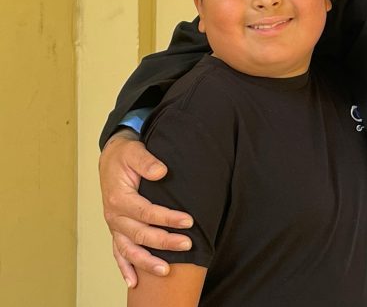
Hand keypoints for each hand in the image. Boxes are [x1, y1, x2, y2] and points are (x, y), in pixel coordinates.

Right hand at [100, 130, 193, 286]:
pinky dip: (125, 268)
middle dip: (164, 242)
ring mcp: (115, 226)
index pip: (146, 212)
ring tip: (166, 271)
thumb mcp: (134, 151)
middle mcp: (114, 216)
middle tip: (187, 245)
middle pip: (140, 234)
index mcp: (119, 198)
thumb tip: (161, 172)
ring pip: (128, 249)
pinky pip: (118, 252)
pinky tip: (133, 283)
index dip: (167, 218)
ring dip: (146, 262)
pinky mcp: (117, 230)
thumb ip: (146, 161)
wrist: (111, 158)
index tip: (188, 221)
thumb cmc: (125, 155)